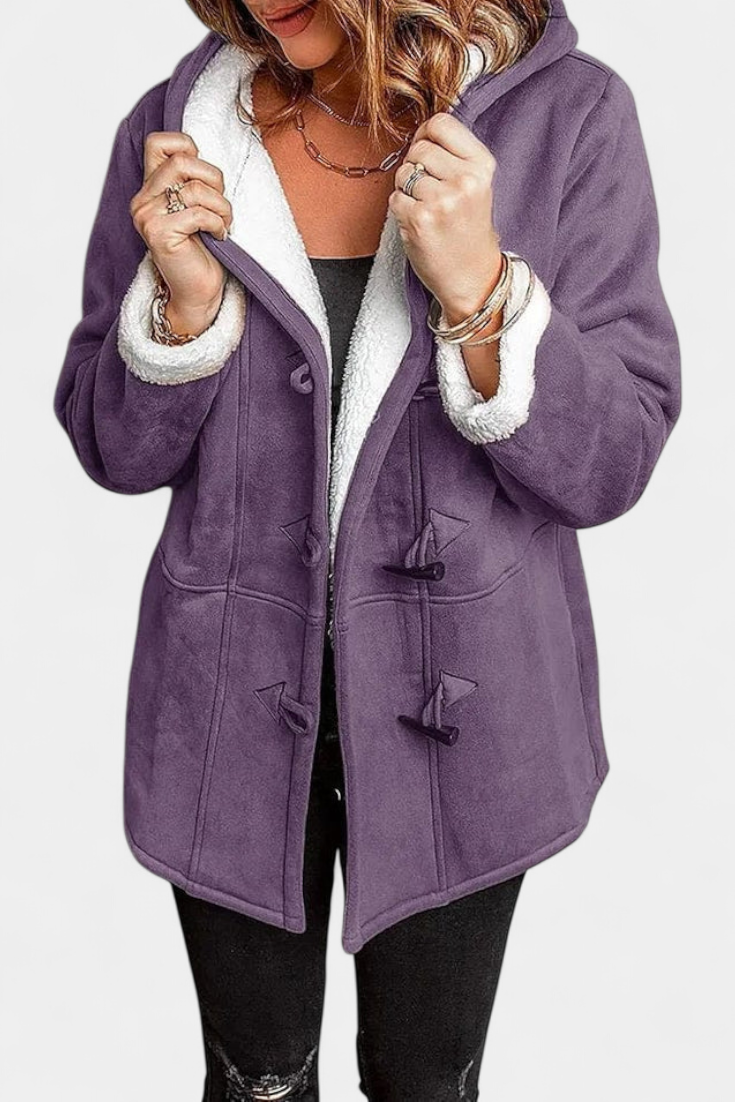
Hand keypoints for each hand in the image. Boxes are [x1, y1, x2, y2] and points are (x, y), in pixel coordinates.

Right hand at [129, 132, 233, 335]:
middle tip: (221, 205)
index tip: (204, 178)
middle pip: (182, 161)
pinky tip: (219, 237)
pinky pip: (198, 213)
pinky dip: (217, 224)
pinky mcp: (159, 235)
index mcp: (150, 189)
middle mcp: (142, 201)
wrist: (197, 294)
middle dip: (214, 179)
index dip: (188, 148)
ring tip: (223, 223)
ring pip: (194, 188)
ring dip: (221, 206)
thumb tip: (201, 152)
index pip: (159, 142)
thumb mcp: (197, 206)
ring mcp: (147, 217)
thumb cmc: (203, 251)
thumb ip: (192, 180)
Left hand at [389, 111, 502, 319]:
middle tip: (428, 191)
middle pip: (419, 149)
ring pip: (403, 173)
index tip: (427, 152)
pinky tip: (419, 224)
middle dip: (415, 167)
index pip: (441, 123)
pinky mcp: (419, 220)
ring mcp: (441, 200)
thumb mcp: (476, 184)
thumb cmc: (469, 230)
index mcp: (482, 165)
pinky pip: (394, 199)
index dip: (426, 135)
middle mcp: (465, 180)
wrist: (472, 277)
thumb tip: (421, 131)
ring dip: (406, 190)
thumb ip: (453, 155)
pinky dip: (401, 211)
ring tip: (426, 209)